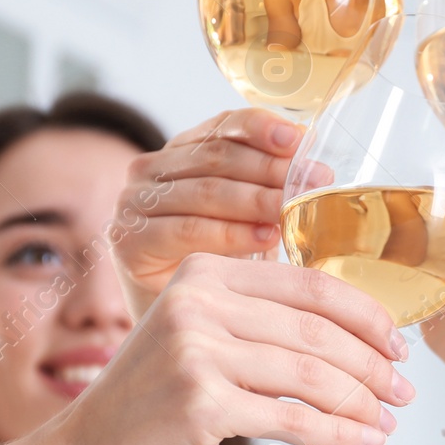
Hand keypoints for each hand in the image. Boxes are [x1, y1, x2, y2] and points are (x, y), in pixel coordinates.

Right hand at [50, 253, 411, 444]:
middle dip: (373, 364)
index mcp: (204, 271)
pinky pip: (292, 419)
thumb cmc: (154, 402)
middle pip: (317, 331)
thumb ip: (259, 320)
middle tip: (404, 390)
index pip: (310, 285)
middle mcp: (198, 301)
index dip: (365, 315)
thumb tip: (356, 333)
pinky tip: (362, 442)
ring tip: (387, 420)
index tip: (397, 345)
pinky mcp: (201, 403)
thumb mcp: (200, 337)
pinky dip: (337, 433)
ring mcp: (196, 351)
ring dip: (362, 402)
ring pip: (311, 376)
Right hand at [111, 109, 300, 319]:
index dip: (261, 128)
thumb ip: (268, 180)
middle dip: (272, 168)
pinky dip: (231, 233)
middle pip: (218, 157)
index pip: (223, 127)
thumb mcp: (246, 215)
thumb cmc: (217, 261)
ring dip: (257, 200)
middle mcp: (150, 169)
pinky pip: (188, 230)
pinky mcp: (129, 240)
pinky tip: (265, 237)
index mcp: (180, 151)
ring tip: (292, 210)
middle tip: (315, 181)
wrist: (175, 318)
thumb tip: (310, 151)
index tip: (298, 139)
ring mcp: (133, 203)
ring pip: (206, 192)